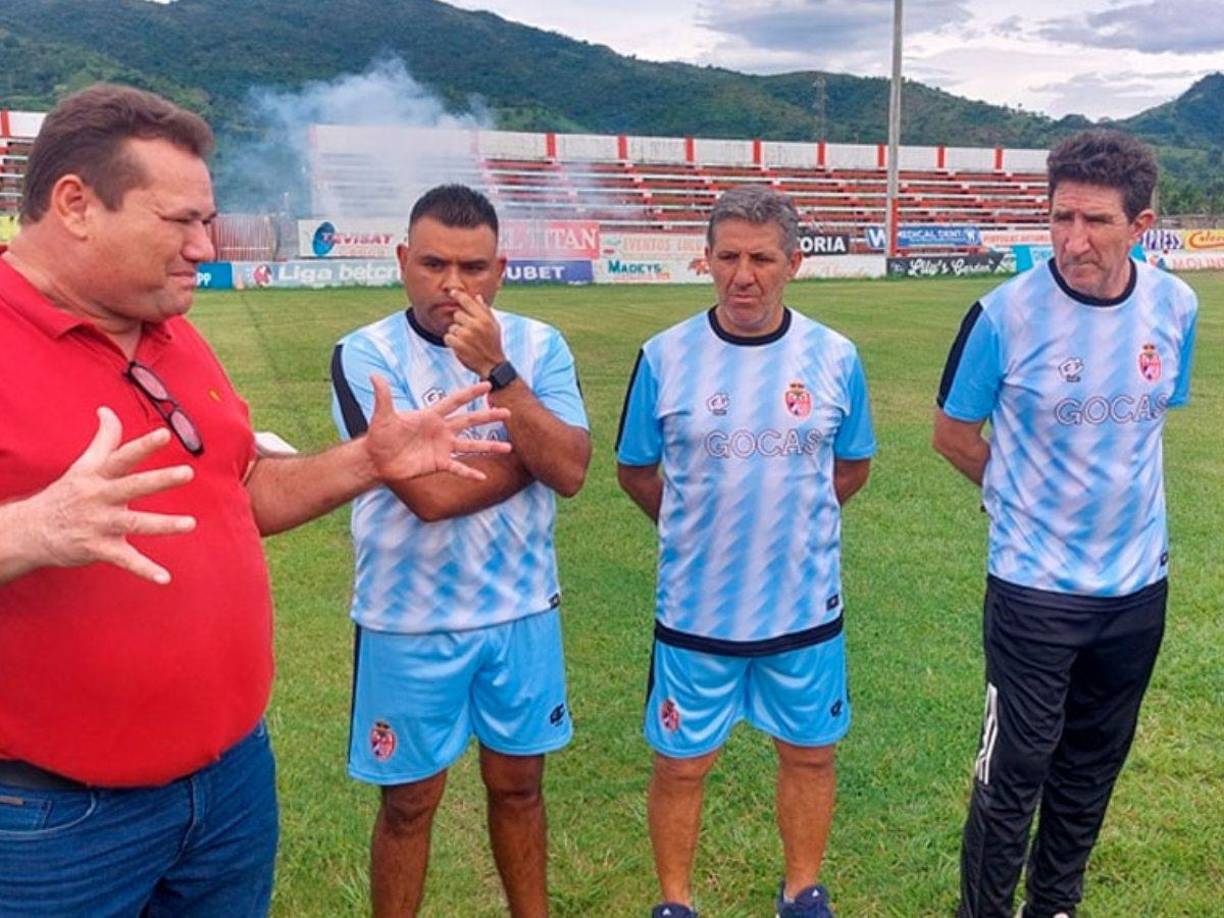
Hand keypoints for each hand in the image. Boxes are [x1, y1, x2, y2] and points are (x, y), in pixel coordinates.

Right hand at [27, 407, 196, 583]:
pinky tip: (165, 578)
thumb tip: (107, 410)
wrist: (32, 531)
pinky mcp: (99, 548)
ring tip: (191, 524)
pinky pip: (126, 560)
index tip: (165, 434)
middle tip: (187, 472)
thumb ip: (103, 440)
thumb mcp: (83, 465)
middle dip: (160, 479)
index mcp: (98, 475)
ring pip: (135, 523)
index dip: (143, 445)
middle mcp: (99, 497)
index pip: (123, 456)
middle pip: (133, 486)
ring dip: (163, 524)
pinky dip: (145, 570)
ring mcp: (99, 523)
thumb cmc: (66, 494)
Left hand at [364, 376, 511, 481]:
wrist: (377, 459)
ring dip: (489, 446)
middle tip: (508, 412)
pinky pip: (458, 468)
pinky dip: (470, 473)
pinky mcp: (439, 464)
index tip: (487, 384)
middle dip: (488, 416)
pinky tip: (483, 477)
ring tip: (508, 447)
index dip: (470, 393)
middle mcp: (441, 430)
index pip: (455, 401)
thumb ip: (383, 396)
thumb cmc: (379, 435)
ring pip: (471, 446)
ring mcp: (442, 448)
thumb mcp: (382, 415)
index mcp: (431, 416)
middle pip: (470, 421)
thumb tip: (375, 375)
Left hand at [443, 289, 505, 377]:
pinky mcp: (458, 345)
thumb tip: (477, 297)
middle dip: (460, 322)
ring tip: (467, 342)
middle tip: (469, 332)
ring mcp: (466, 335)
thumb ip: (485, 310)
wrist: (492, 365)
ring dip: (456, 334)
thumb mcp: (494, 325)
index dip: (459, 295)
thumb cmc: (493, 344)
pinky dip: (452, 342)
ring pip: (452, 327)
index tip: (453, 292)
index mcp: (484, 319)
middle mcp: (475, 325)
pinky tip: (461, 346)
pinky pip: (448, 337)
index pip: (468, 302)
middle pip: (457, 315)